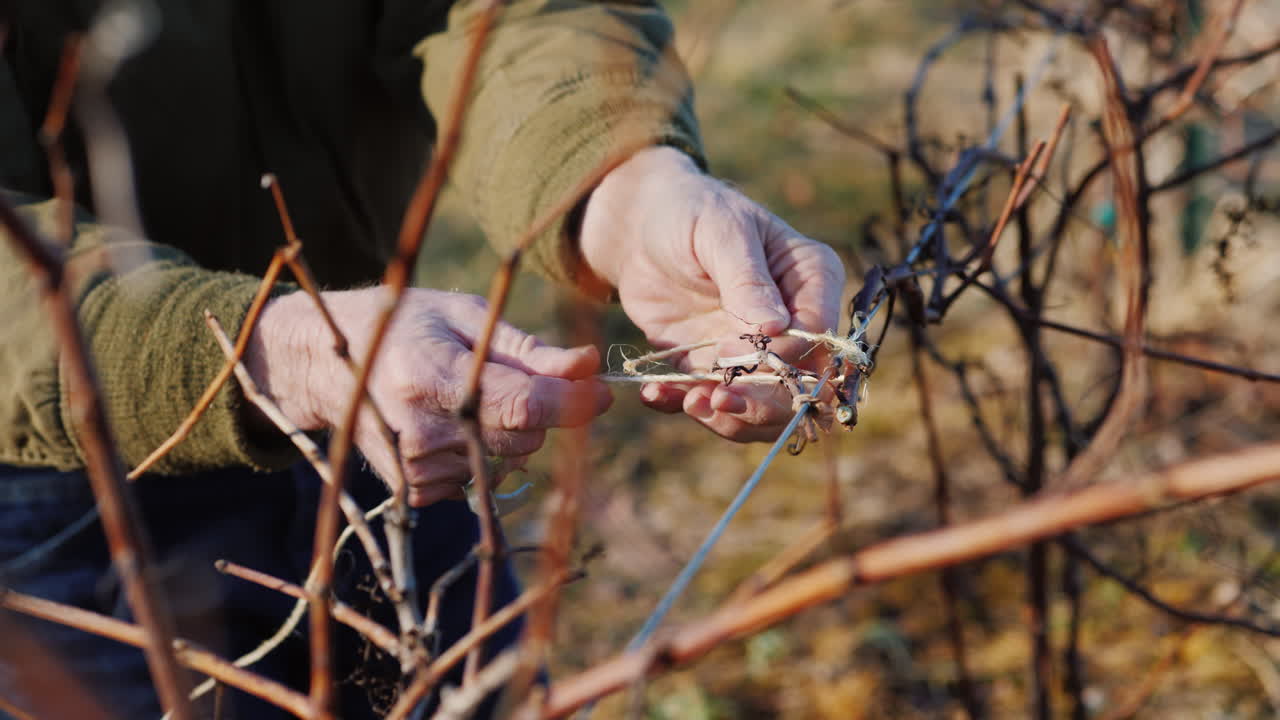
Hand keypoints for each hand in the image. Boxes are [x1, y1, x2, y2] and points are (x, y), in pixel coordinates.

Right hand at [247, 287, 609, 505]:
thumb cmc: (405, 326)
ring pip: (508, 460)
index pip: (521, 405)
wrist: (328, 366)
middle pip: (523, 438)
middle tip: (509, 376)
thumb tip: (587, 366)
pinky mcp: (414, 492)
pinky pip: (482, 478)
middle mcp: (420, 431)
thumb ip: (527, 349)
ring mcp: (415, 469)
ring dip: (506, 432)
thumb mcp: (463, 317)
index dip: (572, 402)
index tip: (603, 391)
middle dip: (538, 410)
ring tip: (465, 396)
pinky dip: (482, 452)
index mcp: (430, 377)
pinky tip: (450, 424)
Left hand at [579, 147, 844, 440]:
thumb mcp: (721, 232)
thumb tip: (775, 328)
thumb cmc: (692, 212)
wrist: (642, 227)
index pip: (818, 336)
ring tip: (687, 401)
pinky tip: (657, 394)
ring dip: (728, 417)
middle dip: (762, 405)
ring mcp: (757, 352)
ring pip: (762, 407)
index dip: (783, 356)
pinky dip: (684, 406)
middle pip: (801, 386)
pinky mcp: (716, 368)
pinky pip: (711, 401)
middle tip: (716, 402)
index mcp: (812, 280)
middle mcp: (794, 324)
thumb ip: (747, 278)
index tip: (734, 351)